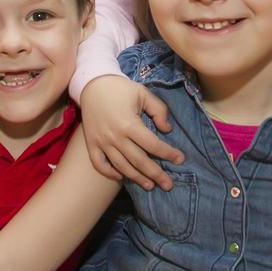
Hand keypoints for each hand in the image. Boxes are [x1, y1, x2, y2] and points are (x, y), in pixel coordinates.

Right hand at [80, 74, 182, 189]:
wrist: (92, 85)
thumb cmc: (121, 89)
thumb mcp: (144, 93)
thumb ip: (159, 110)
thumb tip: (167, 129)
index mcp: (129, 123)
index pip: (153, 145)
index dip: (168, 153)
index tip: (180, 159)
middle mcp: (115, 136)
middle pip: (139, 161)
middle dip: (156, 174)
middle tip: (168, 185)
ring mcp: (102, 142)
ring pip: (121, 166)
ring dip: (137, 178)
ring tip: (150, 186)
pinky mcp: (91, 144)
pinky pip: (99, 164)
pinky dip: (110, 173)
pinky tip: (122, 177)